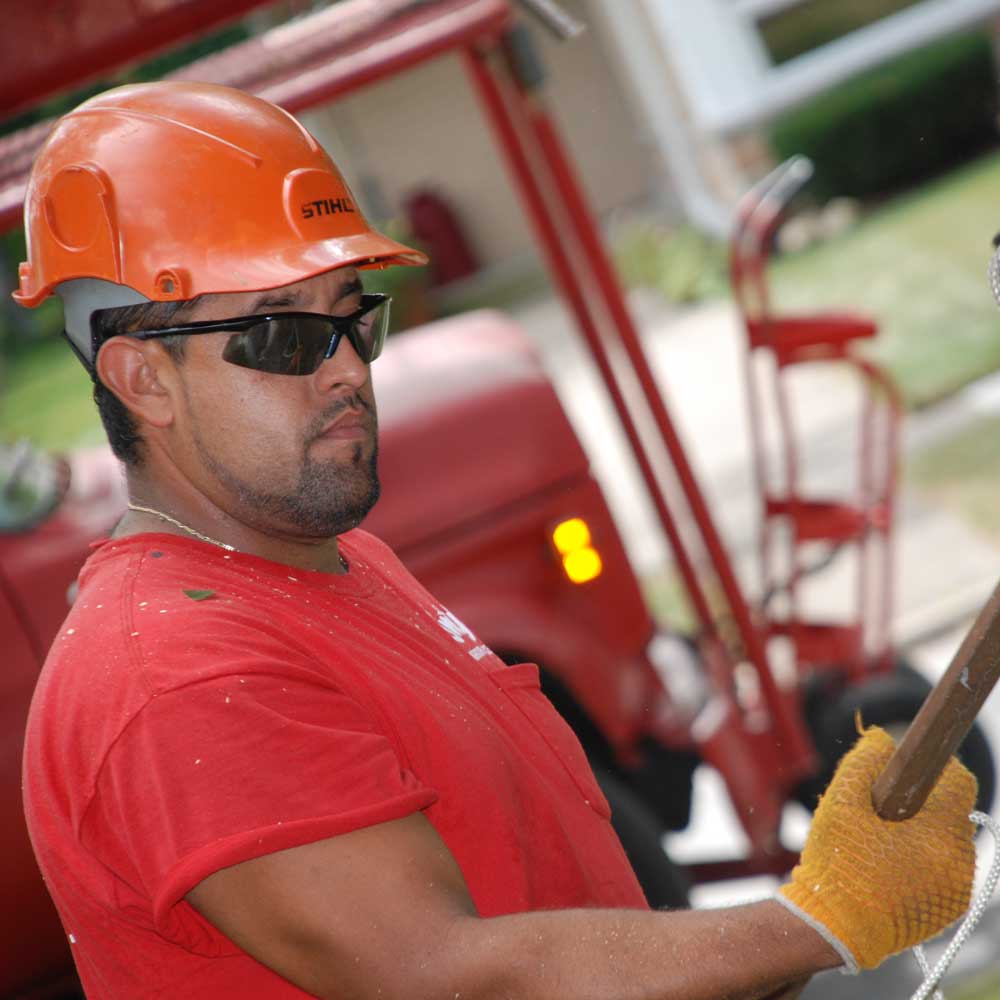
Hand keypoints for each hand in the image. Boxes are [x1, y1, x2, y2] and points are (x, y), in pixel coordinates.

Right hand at [778, 725, 976, 969]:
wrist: (835, 927)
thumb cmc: (837, 863)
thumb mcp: (841, 801)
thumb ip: (865, 760)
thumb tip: (883, 738)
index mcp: (939, 832)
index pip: (959, 781)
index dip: (934, 768)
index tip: (906, 770)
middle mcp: (959, 862)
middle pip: (952, 812)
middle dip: (922, 804)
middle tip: (883, 809)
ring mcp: (957, 889)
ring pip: (949, 841)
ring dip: (923, 833)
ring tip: (882, 841)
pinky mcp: (950, 909)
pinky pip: (946, 869)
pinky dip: (924, 860)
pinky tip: (890, 865)